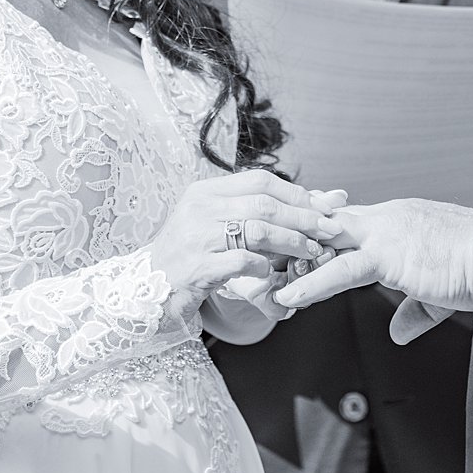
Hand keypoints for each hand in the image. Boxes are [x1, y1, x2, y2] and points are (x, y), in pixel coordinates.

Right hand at [144, 169, 347, 327]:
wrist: (142, 292)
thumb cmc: (189, 256)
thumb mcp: (215, 224)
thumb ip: (255, 211)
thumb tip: (318, 198)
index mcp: (204, 192)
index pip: (261, 181)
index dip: (296, 193)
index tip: (322, 207)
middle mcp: (198, 209)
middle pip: (265, 204)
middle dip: (304, 217)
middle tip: (330, 229)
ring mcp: (195, 238)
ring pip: (258, 230)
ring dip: (292, 242)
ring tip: (311, 252)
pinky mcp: (196, 268)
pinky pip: (242, 261)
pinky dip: (264, 266)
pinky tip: (273, 273)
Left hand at [273, 199, 472, 314]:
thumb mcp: (439, 291)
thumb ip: (414, 310)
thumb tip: (397, 331)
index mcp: (398, 220)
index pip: (344, 224)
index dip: (315, 237)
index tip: (288, 250)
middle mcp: (387, 218)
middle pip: (326, 224)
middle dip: (292, 239)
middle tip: (258, 256)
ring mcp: (387, 231)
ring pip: (325, 240)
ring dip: (291, 257)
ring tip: (257, 273)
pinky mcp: (391, 254)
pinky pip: (341, 268)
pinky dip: (312, 282)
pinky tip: (289, 296)